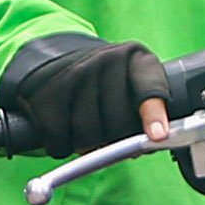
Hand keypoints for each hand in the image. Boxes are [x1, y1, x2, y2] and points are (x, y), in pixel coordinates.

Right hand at [0, 33, 172, 158]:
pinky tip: (65, 130)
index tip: (158, 136)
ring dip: (88, 146)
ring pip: (88, 136)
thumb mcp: (132, 84)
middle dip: (116, 142)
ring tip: (87, 131)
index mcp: (136, 59)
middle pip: (118, 124)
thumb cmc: (105, 82)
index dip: (153, 114)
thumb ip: (144, 112)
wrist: (56, 58)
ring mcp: (74, 73)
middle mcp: (106, 60)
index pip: (148, 88)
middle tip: (111, 140)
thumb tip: (146, 144)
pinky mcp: (46, 92)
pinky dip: (62, 145)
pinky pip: (60, 140)